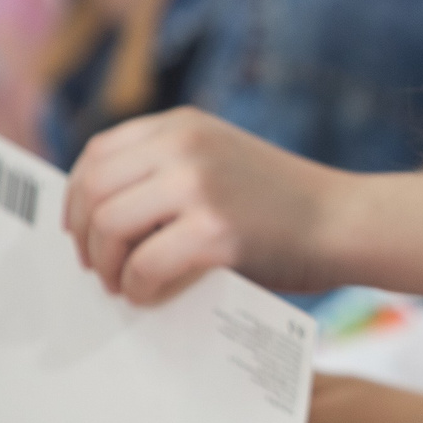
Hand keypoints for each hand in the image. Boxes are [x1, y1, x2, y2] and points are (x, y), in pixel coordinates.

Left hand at [64, 107, 331, 301]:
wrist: (346, 221)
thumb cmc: (283, 207)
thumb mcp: (219, 164)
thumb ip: (166, 173)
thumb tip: (97, 219)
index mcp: (182, 125)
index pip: (97, 154)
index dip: (76, 199)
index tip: (79, 232)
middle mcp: (184, 145)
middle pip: (93, 190)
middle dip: (84, 238)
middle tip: (99, 270)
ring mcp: (199, 185)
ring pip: (109, 226)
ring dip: (107, 266)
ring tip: (123, 285)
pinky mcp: (216, 230)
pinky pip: (144, 266)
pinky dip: (138, 288)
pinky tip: (150, 296)